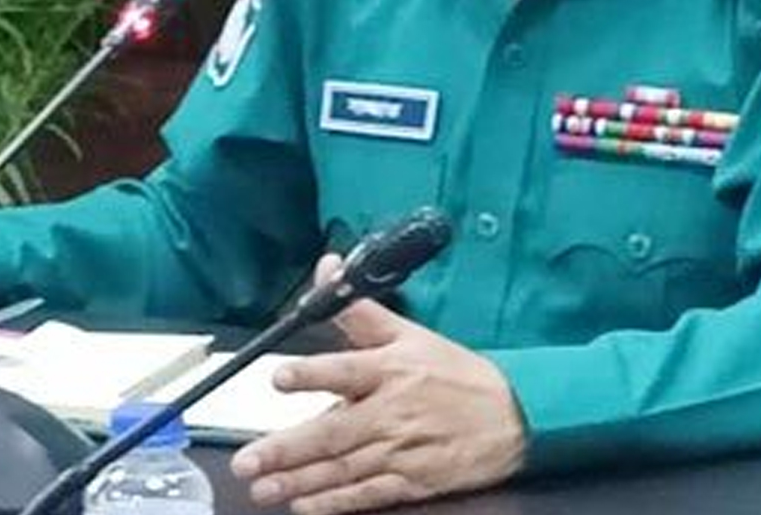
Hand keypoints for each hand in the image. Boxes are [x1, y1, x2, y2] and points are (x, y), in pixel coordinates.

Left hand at [230, 256, 526, 513]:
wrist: (512, 416)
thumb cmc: (455, 374)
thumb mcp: (410, 335)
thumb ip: (360, 309)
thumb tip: (327, 268)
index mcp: (390, 370)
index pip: (346, 369)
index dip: (312, 374)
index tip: (280, 378)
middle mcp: (392, 412)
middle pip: (333, 432)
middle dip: (287, 448)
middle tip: (248, 460)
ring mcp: (401, 451)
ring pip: (342, 468)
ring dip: (299, 480)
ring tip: (263, 488)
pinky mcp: (411, 481)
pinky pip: (367, 494)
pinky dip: (336, 503)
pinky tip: (306, 507)